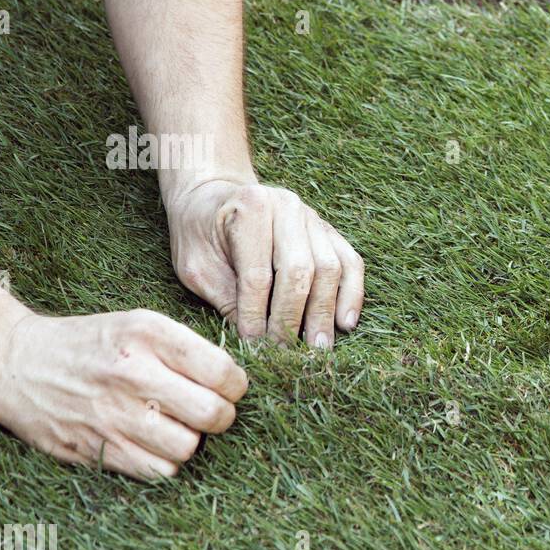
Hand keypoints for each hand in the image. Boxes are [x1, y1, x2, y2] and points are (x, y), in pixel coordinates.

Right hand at [0, 309, 247, 479]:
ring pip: (188, 447)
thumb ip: (187, 349)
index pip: (223, 372)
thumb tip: (235, 383)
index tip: (228, 388)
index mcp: (148, 335)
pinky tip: (152, 443)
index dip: (236, 386)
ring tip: (175, 426)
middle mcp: (132, 373)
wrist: (15, 362)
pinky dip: (164, 462)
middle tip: (210, 412)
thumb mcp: (138, 324)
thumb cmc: (91, 344)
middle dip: (222, 417)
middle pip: (212, 414)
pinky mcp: (97, 447)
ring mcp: (113, 414)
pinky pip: (159, 471)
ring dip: (190, 441)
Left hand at [164, 181, 364, 347]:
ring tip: (318, 347)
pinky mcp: (328, 231)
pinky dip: (352, 294)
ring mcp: (313, 218)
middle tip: (290, 352)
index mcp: (251, 208)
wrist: (213, 197)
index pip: (258, 274)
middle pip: (301, 270)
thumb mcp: (196, 265)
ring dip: (325, 312)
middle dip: (294, 317)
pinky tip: (345, 322)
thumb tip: (256, 341)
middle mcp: (287, 207)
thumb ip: (225, 298)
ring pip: (331, 268)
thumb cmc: (199, 233)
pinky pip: (351, 262)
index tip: (255, 346)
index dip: (258, 315)